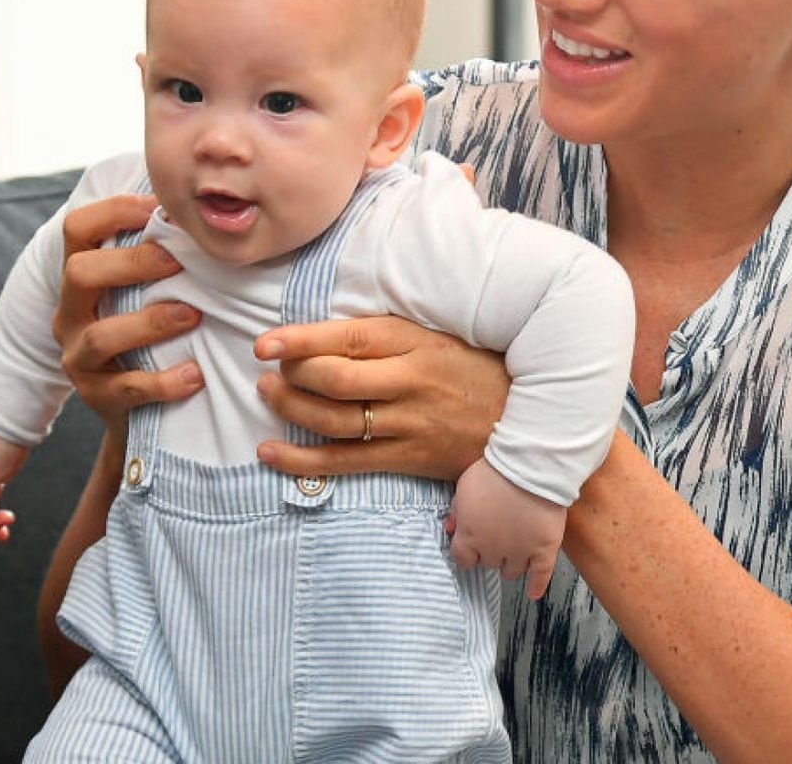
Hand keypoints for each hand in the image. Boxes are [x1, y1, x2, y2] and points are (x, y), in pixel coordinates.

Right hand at [54, 193, 204, 441]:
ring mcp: (78, 357)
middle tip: (179, 260)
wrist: (138, 408)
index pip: (78, 228)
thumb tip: (202, 204)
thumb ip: (159, 252)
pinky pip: (126, 389)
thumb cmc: (149, 332)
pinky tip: (195, 374)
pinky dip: (163, 382)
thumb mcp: (142, 290)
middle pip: (78, 273)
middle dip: (131, 263)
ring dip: (151, 322)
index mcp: (80, 277)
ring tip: (194, 315)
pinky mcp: (97, 397)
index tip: (158, 206)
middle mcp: (70, 313)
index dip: (114, 210)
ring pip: (100, 335)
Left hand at [253, 316, 507, 479]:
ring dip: (291, 409)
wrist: (526, 420)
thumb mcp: (433, 334)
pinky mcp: (408, 458)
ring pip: (335, 421)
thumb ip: (384, 334)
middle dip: (291, 376)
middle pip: (335, 381)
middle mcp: (409, 382)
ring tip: (266, 396)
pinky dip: (303, 460)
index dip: (300, 340)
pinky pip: (345, 462)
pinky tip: (271, 452)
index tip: (265, 343)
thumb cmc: (471, 367)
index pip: (347, 338)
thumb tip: (322, 329)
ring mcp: (409, 423)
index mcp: (412, 342)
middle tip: (267, 371)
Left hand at [446, 458, 565, 598]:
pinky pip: (541, 576)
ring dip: (510, 564)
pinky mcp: (544, 550)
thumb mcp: (464, 487)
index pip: (462, 559)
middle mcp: (493, 550)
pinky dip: (537, 586)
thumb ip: (456, 511)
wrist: (528, 468)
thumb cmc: (492, 474)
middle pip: (488, 563)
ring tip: (513, 554)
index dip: (466, 553)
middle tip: (496, 539)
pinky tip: (533, 592)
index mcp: (470, 535)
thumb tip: (451, 529)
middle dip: (489, 552)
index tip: (471, 547)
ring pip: (511, 571)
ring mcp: (520, 552)